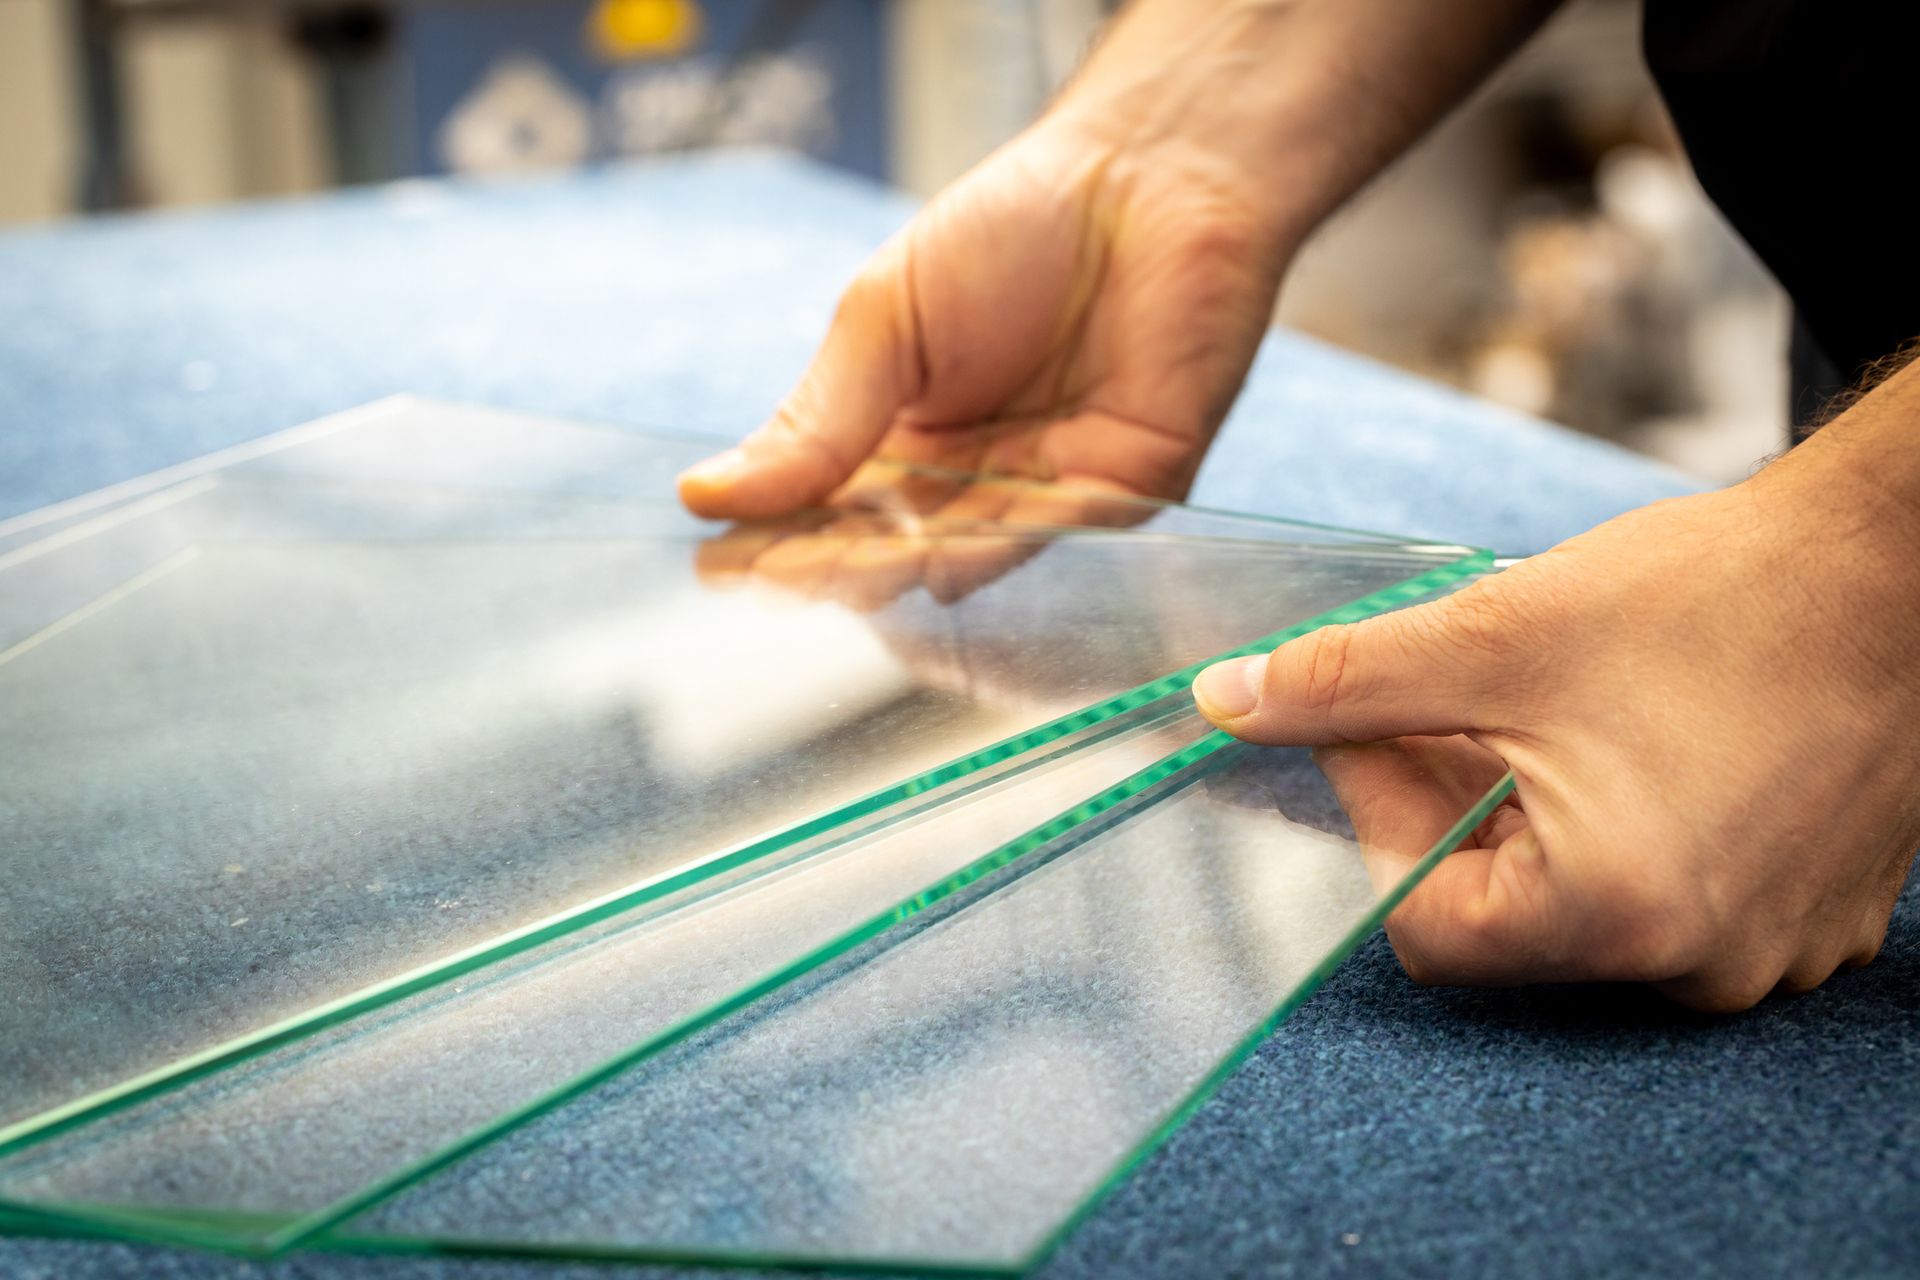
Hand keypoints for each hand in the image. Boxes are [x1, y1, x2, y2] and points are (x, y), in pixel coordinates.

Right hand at [677, 112, 1291, 518]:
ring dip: (904, 568)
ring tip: (845, 568)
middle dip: (833, 567)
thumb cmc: (1015, 229)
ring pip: (968, 556)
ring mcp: (1051, 493)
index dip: (778, 544)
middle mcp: (977, 484)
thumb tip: (706, 494)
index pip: (831, 516)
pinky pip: (1055, 532)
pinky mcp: (1128, 487)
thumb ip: (814, 419)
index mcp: (909, 444)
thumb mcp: (884, 320)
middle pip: (892, 553)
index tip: (719, 565)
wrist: (1145, 172)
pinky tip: (937, 556)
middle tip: (774, 578)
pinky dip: (996, 543)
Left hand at [1194, 462, 1919, 1011]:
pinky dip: (1615, 825)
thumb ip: (1344, 683)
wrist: (1897, 560)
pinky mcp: (1806, 912)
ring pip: (1581, 902)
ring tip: (1534, 709)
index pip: (1422, 924)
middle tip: (1440, 708)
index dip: (1373, 821)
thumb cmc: (1715, 595)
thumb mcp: (1495, 636)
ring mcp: (1765, 948)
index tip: (1368, 733)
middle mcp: (1699, 964)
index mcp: (1618, 914)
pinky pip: (1667, 891)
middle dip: (1446, 811)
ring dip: (1528, 813)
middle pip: (1502, 915)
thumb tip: (1229, 703)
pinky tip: (1621, 736)